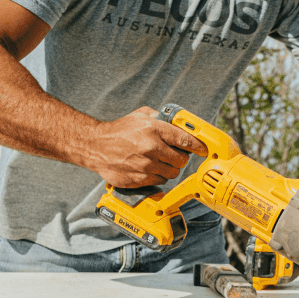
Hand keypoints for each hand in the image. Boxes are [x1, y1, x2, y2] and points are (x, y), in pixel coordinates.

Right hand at [90, 107, 206, 187]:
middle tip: (176, 156)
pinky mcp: (140, 179)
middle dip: (181, 158)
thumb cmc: (118, 132)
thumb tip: (175, 121)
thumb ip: (158, 118)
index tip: (202, 149)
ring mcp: (146, 165)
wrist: (96, 146)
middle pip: (181, 160)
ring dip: (170, 169)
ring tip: (161, 163)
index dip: (197, 146)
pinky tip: (151, 169)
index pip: (185, 139)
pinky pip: (160, 181)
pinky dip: (159, 177)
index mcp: (154, 129)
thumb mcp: (139, 116)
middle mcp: (151, 148)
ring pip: (172, 173)